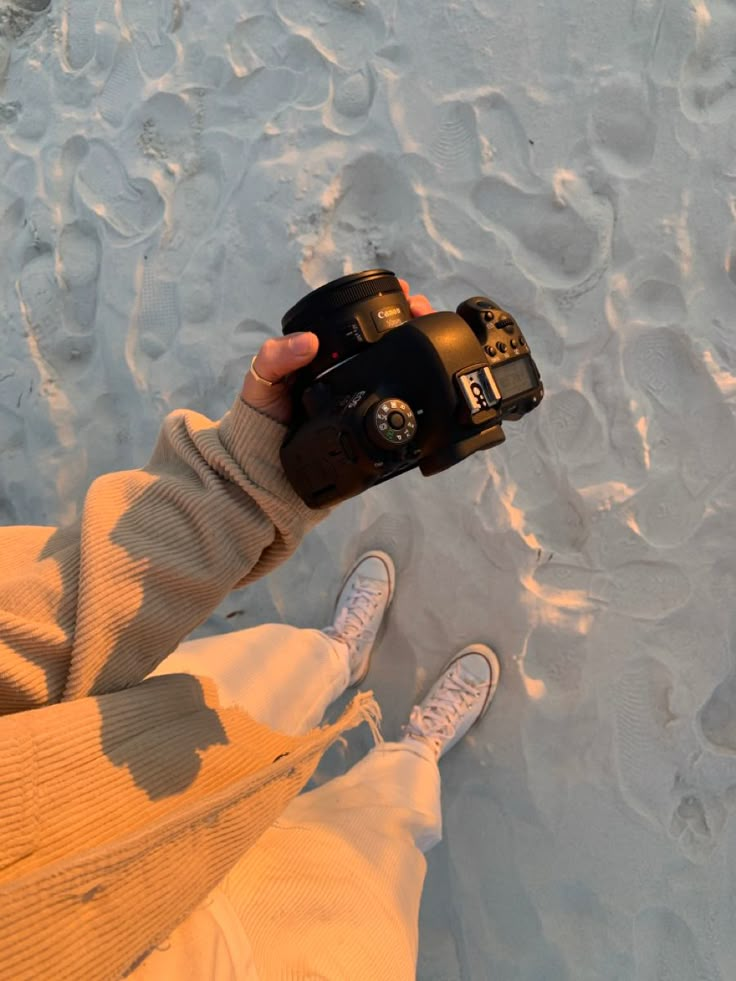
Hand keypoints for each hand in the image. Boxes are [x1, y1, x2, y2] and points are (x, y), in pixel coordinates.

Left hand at [240, 279, 434, 424]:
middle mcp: (348, 368)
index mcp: (325, 353)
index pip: (359, 321)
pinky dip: (417, 388)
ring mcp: (363, 392)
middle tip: (423, 312)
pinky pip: (397, 399)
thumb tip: (310, 342)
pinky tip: (429, 376)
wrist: (271, 463)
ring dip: (419, 346)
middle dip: (411, 319)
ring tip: (433, 331)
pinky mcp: (373, 419)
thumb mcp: (264, 378)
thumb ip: (277, 357)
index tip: (403, 292)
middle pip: (388, 338)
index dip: (383, 305)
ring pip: (398, 365)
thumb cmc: (264, 414)